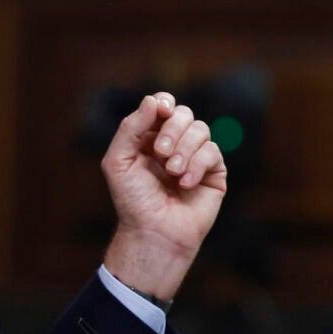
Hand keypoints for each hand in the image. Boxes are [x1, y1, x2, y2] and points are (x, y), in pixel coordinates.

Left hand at [100, 92, 227, 299]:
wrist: (153, 233)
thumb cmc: (133, 201)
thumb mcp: (118, 161)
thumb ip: (130, 128)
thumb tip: (153, 100)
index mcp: (150, 138)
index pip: (163, 106)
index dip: (163, 104)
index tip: (160, 112)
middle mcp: (174, 144)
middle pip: (183, 114)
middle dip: (172, 130)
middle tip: (160, 153)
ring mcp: (195, 157)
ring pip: (200, 130)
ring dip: (184, 150)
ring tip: (171, 173)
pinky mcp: (214, 172)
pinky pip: (212, 152)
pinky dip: (197, 165)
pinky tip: (184, 184)